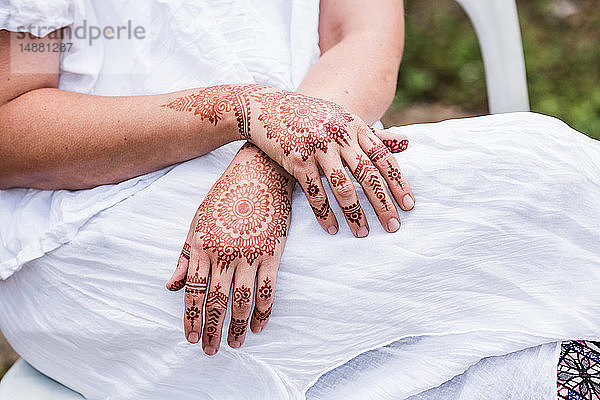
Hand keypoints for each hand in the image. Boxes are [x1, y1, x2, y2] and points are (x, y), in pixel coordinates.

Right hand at [162, 85, 413, 237]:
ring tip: (363, 233)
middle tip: (394, 226)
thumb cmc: (310, 117)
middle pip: (368, 176)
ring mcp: (317, 148)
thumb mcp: (342, 119)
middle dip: (383, 204)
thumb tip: (408, 142)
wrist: (266, 109)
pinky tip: (332, 229)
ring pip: (343, 188)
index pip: (384, 158)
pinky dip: (324, 214)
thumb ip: (373, 135)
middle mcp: (339, 136)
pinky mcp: (297, 161)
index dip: (398, 183)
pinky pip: (315, 194)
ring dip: (355, 214)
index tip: (409, 205)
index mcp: (354, 126)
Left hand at [166, 143, 293, 354]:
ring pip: (242, 301)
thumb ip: (185, 255)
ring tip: (234, 343)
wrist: (259, 173)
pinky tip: (259, 325)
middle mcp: (225, 254)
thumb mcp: (197, 221)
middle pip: (216, 301)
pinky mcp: (272, 254)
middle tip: (210, 350)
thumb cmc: (225, 196)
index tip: (191, 337)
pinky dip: (264, 311)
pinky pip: (268, 290)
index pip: (193, 291)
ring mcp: (250, 255)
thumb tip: (172, 285)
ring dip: (237, 326)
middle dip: (211, 329)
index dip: (192, 318)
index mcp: (202, 246)